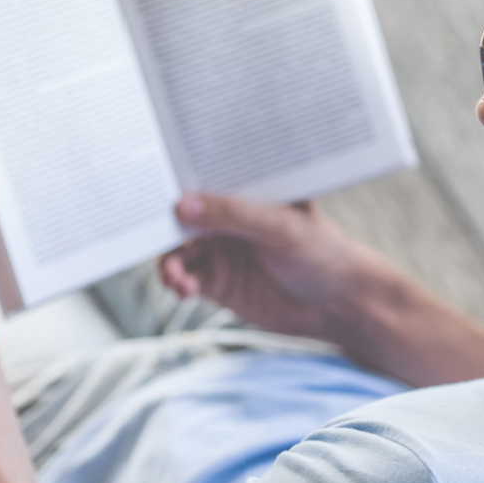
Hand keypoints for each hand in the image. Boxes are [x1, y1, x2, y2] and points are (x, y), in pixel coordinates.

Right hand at [160, 194, 393, 338]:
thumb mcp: (281, 227)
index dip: (177, 179)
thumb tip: (183, 204)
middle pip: (182, 214)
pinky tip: (182, 288)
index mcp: (245, 190)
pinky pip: (185, 278)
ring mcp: (220, 249)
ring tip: (175, 275)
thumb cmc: (322, 252)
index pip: (204, 177)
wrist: (338, 305)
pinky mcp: (217, 282)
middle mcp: (227, 217)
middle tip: (145, 232)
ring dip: (169, 260)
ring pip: (177, 249)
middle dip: (161, 223)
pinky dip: (177, 281)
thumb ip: (234, 215)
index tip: (152, 183)